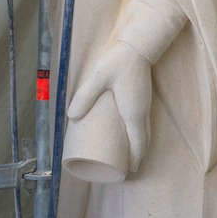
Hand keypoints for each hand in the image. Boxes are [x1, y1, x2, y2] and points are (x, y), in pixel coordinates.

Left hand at [70, 38, 153, 172]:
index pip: (138, 143)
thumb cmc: (120, 62)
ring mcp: (144, 106)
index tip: (130, 173)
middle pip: (143, 141)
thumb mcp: (99, 79)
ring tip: (129, 157)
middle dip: (137, 157)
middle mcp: (142, 112)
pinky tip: (130, 135)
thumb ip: (85, 96)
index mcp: (133, 113)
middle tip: (127, 170)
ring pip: (145, 132)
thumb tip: (71, 117)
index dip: (135, 159)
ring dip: (139, 147)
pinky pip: (144, 124)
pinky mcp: (142, 99)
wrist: (139, 45)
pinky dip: (140, 136)